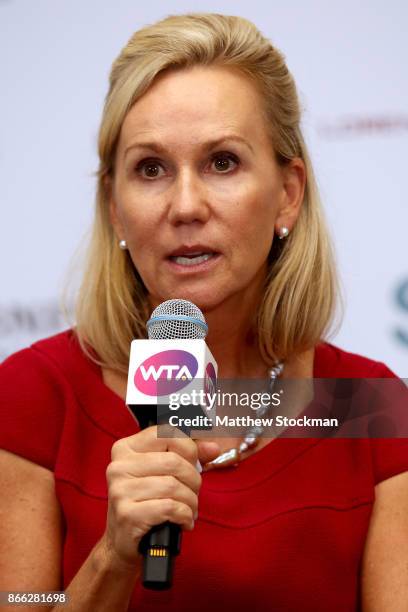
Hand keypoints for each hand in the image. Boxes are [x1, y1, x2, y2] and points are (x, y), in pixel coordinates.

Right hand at [102, 425, 219, 569]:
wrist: (122, 541)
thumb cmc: (146, 503)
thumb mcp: (164, 474)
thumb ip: (189, 456)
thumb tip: (213, 447)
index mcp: (126, 448)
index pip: (166, 433)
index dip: (189, 449)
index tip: (194, 464)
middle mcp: (119, 466)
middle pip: (173, 462)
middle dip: (193, 480)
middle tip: (193, 493)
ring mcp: (120, 490)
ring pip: (173, 486)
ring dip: (190, 501)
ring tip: (188, 510)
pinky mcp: (127, 513)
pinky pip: (169, 507)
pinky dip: (184, 515)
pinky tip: (183, 521)